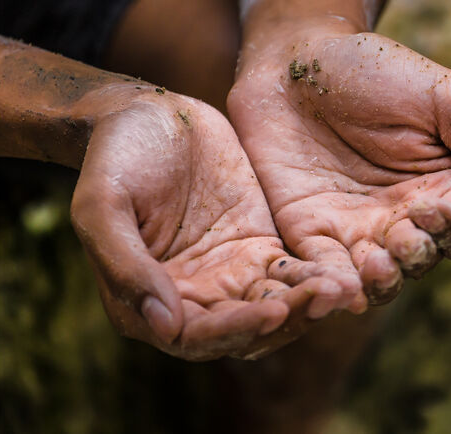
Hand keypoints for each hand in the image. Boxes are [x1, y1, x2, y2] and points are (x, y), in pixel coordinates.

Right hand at [70, 90, 357, 359]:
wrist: (146, 114)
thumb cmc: (113, 158)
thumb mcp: (103, 204)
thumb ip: (126, 265)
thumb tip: (165, 327)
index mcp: (148, 303)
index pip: (197, 336)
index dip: (237, 329)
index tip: (274, 309)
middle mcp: (195, 299)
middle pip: (248, 329)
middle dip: (288, 318)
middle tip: (329, 297)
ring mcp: (232, 272)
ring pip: (277, 304)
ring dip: (310, 303)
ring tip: (345, 287)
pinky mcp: (262, 245)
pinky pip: (294, 271)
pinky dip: (318, 274)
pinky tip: (347, 267)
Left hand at [228, 23, 450, 302]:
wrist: (296, 60)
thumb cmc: (379, 71)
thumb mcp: (448, 95)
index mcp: (448, 189)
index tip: (440, 205)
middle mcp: (406, 219)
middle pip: (425, 261)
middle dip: (418, 255)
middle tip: (403, 236)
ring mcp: (357, 230)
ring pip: (378, 280)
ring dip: (381, 283)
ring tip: (376, 266)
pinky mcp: (309, 234)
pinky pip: (324, 272)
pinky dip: (331, 287)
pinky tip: (336, 288)